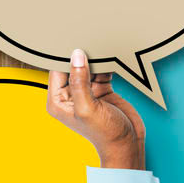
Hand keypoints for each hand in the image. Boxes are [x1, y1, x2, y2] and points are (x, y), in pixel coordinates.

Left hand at [47, 49, 145, 169]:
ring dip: (95, 58)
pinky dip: (106, 64)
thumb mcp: (87, 108)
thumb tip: (76, 56)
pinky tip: (111, 57)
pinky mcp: (101, 89)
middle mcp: (70, 95)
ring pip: (87, 66)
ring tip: (102, 46)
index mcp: (58, 101)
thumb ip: (79, 82)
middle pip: (71, 66)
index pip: (56, 70)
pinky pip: (100, 70)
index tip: (75, 43)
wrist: (127, 143)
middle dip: (81, 55)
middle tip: (90, 39)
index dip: (64, 57)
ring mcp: (86, 91)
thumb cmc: (104, 134)